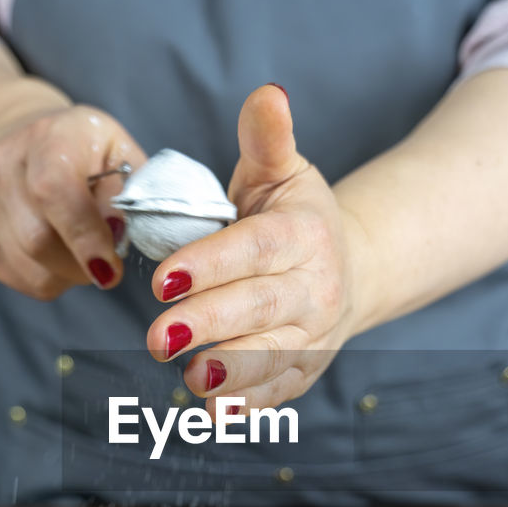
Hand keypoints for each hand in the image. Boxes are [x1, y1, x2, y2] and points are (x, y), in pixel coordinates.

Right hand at [0, 102, 145, 299]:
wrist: (25, 143)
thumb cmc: (86, 150)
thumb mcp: (119, 152)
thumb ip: (129, 190)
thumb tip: (119, 233)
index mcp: (47, 138)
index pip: (54, 192)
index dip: (83, 236)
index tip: (109, 267)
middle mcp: (3, 167)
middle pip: (39, 240)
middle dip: (84, 264)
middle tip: (110, 262)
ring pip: (33, 269)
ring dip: (71, 274)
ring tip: (85, 250)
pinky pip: (24, 279)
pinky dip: (53, 278)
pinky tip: (61, 252)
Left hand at [146, 84, 370, 409]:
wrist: (351, 268)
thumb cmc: (296, 215)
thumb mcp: (282, 171)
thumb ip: (266, 138)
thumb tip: (268, 92)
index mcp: (303, 235)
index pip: (254, 250)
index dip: (211, 264)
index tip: (164, 278)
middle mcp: (315, 288)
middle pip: (259, 308)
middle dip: (208, 324)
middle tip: (157, 337)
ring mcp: (314, 335)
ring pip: (274, 356)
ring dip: (234, 372)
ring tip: (192, 381)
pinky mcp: (306, 370)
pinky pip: (280, 390)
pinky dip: (251, 404)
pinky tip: (215, 414)